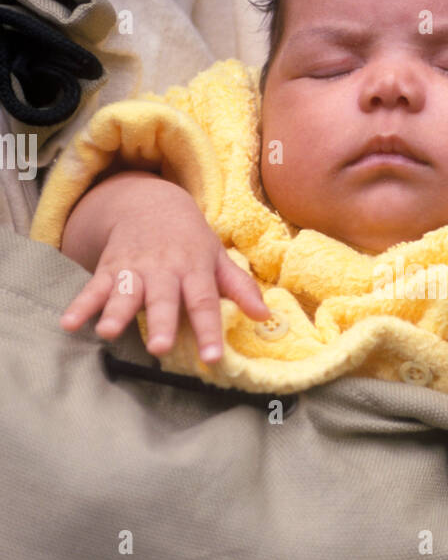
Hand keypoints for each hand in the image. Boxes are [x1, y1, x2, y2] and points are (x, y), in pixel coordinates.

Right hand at [59, 174, 269, 360]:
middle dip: (160, 323)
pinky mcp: (109, 269)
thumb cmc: (190, 240)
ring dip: (115, 312)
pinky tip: (69, 323)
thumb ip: (240, 287)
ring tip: (107, 332)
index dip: (209, 331)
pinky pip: (94, 288)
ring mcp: (134, 270)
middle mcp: (164, 271)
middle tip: (159, 347)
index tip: (213, 357)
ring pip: (125, 293)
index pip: (204, 303)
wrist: (150, 202)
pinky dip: (81, 304)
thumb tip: (265, 315)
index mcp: (194, 270)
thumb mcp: (218, 258)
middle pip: (163, 300)